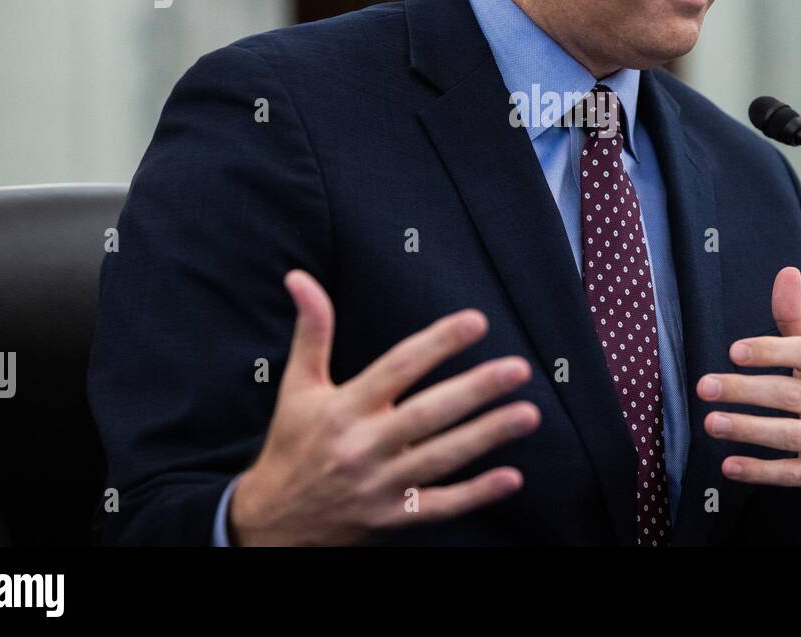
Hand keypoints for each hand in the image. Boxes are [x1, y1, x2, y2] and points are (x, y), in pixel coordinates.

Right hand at [228, 269, 540, 544]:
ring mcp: (380, 485)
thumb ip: (312, 332)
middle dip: (476, 390)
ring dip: (487, 436)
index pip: (398, 367)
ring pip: (442, 458)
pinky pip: (440, 506)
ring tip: (528, 414)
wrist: (271, 523)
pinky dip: (476, 494)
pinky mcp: (392, 517)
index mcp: (344, 408)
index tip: (475, 321)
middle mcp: (363, 445)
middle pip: (428, 413)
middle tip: (518, 368)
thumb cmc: (292, 445)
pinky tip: (512, 476)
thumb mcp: (297, 387)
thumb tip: (300, 278)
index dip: (438, 343)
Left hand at [696, 267, 800, 508]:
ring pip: (791, 435)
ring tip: (711, 423)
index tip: (734, 351)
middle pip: (790, 395)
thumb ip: (795, 320)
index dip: (770, 351)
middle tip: (705, 387)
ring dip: (748, 429)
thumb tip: (786, 271)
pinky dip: (760, 470)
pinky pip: (792, 473)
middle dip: (745, 391)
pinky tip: (729, 465)